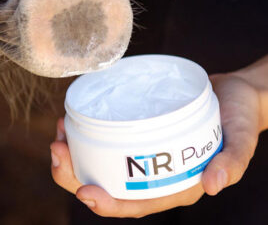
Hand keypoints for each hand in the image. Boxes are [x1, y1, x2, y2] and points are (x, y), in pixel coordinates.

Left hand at [50, 71, 261, 217]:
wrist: (235, 94)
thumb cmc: (239, 118)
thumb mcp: (241, 139)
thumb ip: (232, 162)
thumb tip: (213, 185)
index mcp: (176, 183)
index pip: (136, 203)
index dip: (108, 204)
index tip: (84, 192)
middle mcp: (156, 171)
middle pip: (109, 184)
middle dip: (76, 174)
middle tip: (57, 149)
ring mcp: (146, 151)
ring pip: (103, 162)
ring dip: (76, 153)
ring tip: (59, 132)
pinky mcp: (141, 132)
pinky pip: (110, 139)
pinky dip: (89, 134)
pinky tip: (76, 120)